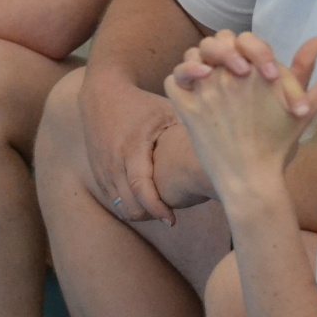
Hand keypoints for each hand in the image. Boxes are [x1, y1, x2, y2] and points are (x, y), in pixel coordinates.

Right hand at [78, 70, 187, 224]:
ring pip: (120, 206)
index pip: (141, 187)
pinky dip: (128, 205)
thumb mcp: (165, 111)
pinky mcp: (97, 172)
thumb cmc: (142, 104)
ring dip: (140, 213)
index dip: (156, 208)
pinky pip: (112, 199)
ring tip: (160, 211)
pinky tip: (145, 202)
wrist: (102, 96)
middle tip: (170, 218)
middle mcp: (114, 161)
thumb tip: (219, 147)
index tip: (172, 220)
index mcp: (132, 147)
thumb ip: (187, 129)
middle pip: (129, 205)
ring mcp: (103, 169)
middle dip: (150, 216)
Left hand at [165, 36, 316, 203]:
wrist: (251, 180)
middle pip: (216, 42)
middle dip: (224, 51)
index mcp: (257, 72)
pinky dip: (180, 79)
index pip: (245, 39)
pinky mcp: (186, 109)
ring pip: (192, 55)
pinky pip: (172, 79)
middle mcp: (229, 76)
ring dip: (199, 61)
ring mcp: (205, 91)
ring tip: (211, 75)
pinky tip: (194, 87)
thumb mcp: (303, 109)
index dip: (252, 49)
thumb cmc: (278, 144)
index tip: (260, 71)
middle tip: (234, 70)